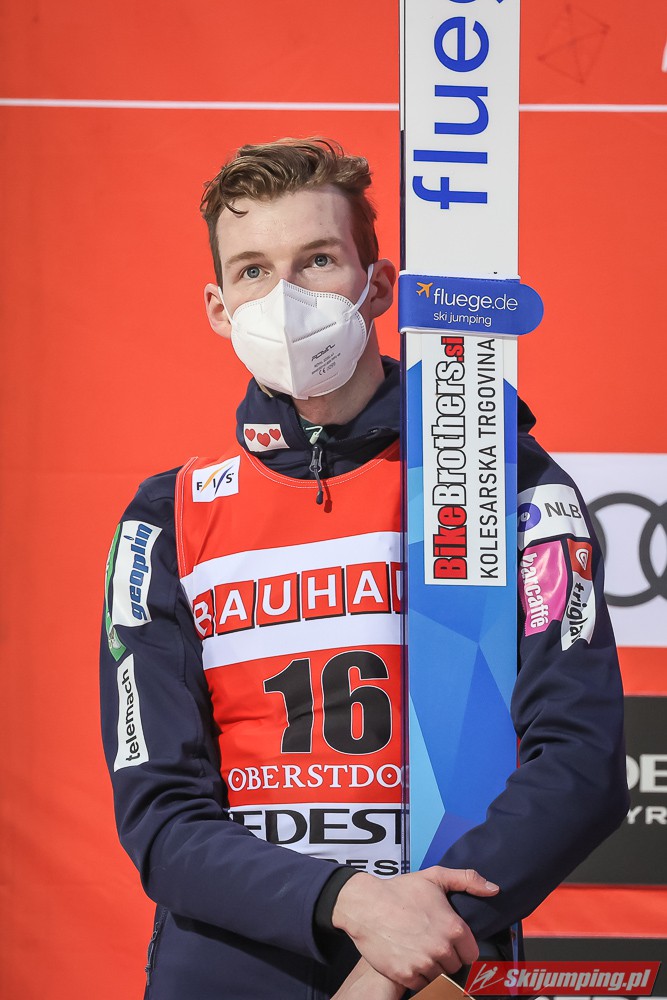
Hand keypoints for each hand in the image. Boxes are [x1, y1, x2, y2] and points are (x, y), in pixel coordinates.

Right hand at [331, 866, 498, 991]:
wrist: (365, 905)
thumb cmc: (400, 890)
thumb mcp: (435, 877)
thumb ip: (467, 880)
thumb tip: (494, 889)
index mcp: (453, 927)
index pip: (472, 953)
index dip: (461, 947)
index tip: (449, 940)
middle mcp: (441, 949)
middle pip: (455, 966)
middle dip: (446, 957)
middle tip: (430, 941)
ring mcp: (423, 964)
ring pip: (440, 977)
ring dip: (432, 968)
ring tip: (419, 949)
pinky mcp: (406, 976)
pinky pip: (422, 985)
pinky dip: (417, 976)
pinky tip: (409, 958)